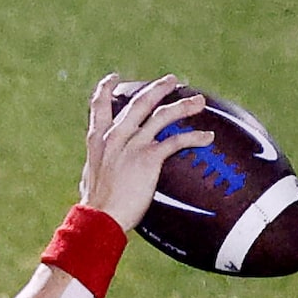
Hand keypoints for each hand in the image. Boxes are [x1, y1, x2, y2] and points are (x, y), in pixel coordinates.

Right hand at [83, 74, 212, 229]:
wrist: (99, 219)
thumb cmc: (95, 207)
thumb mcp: (90, 177)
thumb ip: (99, 166)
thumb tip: (99, 169)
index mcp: (98, 140)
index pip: (98, 106)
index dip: (106, 88)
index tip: (114, 78)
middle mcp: (115, 137)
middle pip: (139, 103)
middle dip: (158, 88)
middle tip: (172, 80)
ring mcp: (132, 146)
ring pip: (162, 116)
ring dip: (182, 105)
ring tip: (198, 101)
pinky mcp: (148, 158)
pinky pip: (176, 141)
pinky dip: (194, 138)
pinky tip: (207, 138)